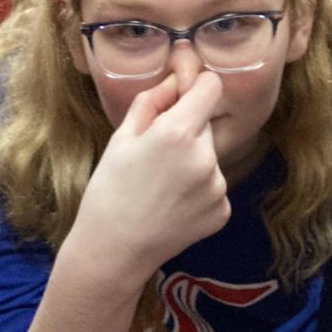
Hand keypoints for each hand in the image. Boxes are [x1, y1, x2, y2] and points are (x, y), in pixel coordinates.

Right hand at [66, 72, 229, 287]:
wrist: (114, 250)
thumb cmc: (109, 192)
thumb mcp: (121, 138)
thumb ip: (151, 102)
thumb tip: (174, 81)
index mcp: (179, 133)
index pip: (211, 86)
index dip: (196, 85)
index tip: (184, 93)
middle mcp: (206, 158)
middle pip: (206, 125)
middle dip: (186, 130)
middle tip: (156, 155)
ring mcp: (217, 188)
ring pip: (209, 157)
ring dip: (192, 162)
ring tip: (161, 186)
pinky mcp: (222, 211)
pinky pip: (213, 187)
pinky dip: (197, 190)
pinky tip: (171, 205)